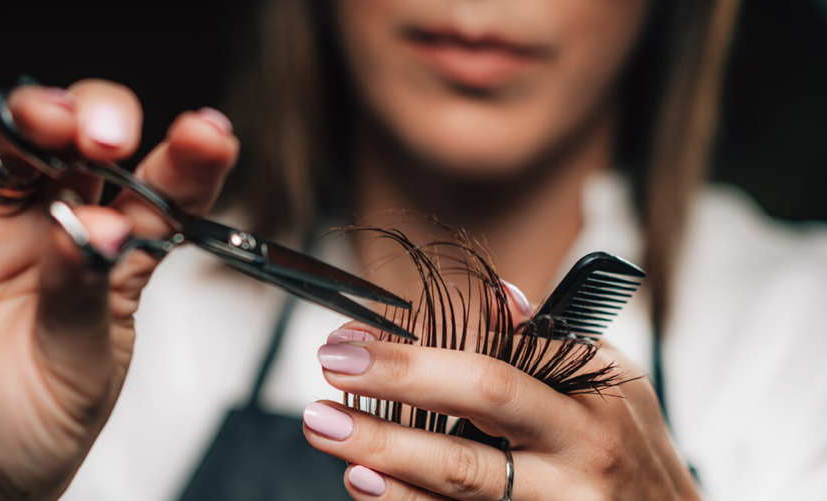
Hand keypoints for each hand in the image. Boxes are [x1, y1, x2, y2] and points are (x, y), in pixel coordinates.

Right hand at [0, 17, 237, 499]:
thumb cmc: (30, 430)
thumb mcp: (80, 369)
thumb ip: (83, 293)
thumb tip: (93, 226)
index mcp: (113, 257)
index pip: (159, 191)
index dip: (186, 160)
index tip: (209, 136)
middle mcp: (51, 225)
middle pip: (84, 148)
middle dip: (102, 128)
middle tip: (109, 140)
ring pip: (11, 141)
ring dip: (35, 111)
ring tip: (52, 116)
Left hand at [303, 287, 699, 499]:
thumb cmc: (627, 441)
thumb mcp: (607, 380)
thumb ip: (546, 342)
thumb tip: (496, 295)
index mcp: (588, 401)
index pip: (491, 373)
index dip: (412, 359)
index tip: (350, 343)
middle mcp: (574, 457)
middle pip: (473, 429)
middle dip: (391, 401)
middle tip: (328, 376)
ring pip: (462, 488)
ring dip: (387, 463)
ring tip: (330, 433)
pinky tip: (366, 485)